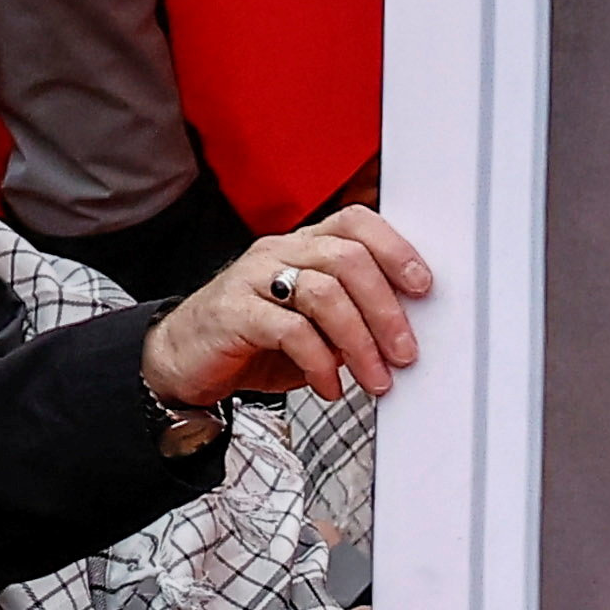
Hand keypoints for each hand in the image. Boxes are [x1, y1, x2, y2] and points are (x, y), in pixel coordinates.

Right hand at [139, 203, 432, 411]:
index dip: (395, 249)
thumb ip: (352, 319)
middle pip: (348, 259)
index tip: (424, 287)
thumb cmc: (255, 342)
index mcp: (303, 246)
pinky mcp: (234, 312)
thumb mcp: (314, 327)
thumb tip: (403, 334)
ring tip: (375, 378)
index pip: (355, 223)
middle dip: (386, 310)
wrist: (184, 361)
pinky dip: (320, 362)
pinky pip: (290, 331)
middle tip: (404, 352)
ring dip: (360, 342)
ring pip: (324, 293)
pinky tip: (329, 386)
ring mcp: (253, 278)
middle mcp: (278, 252)